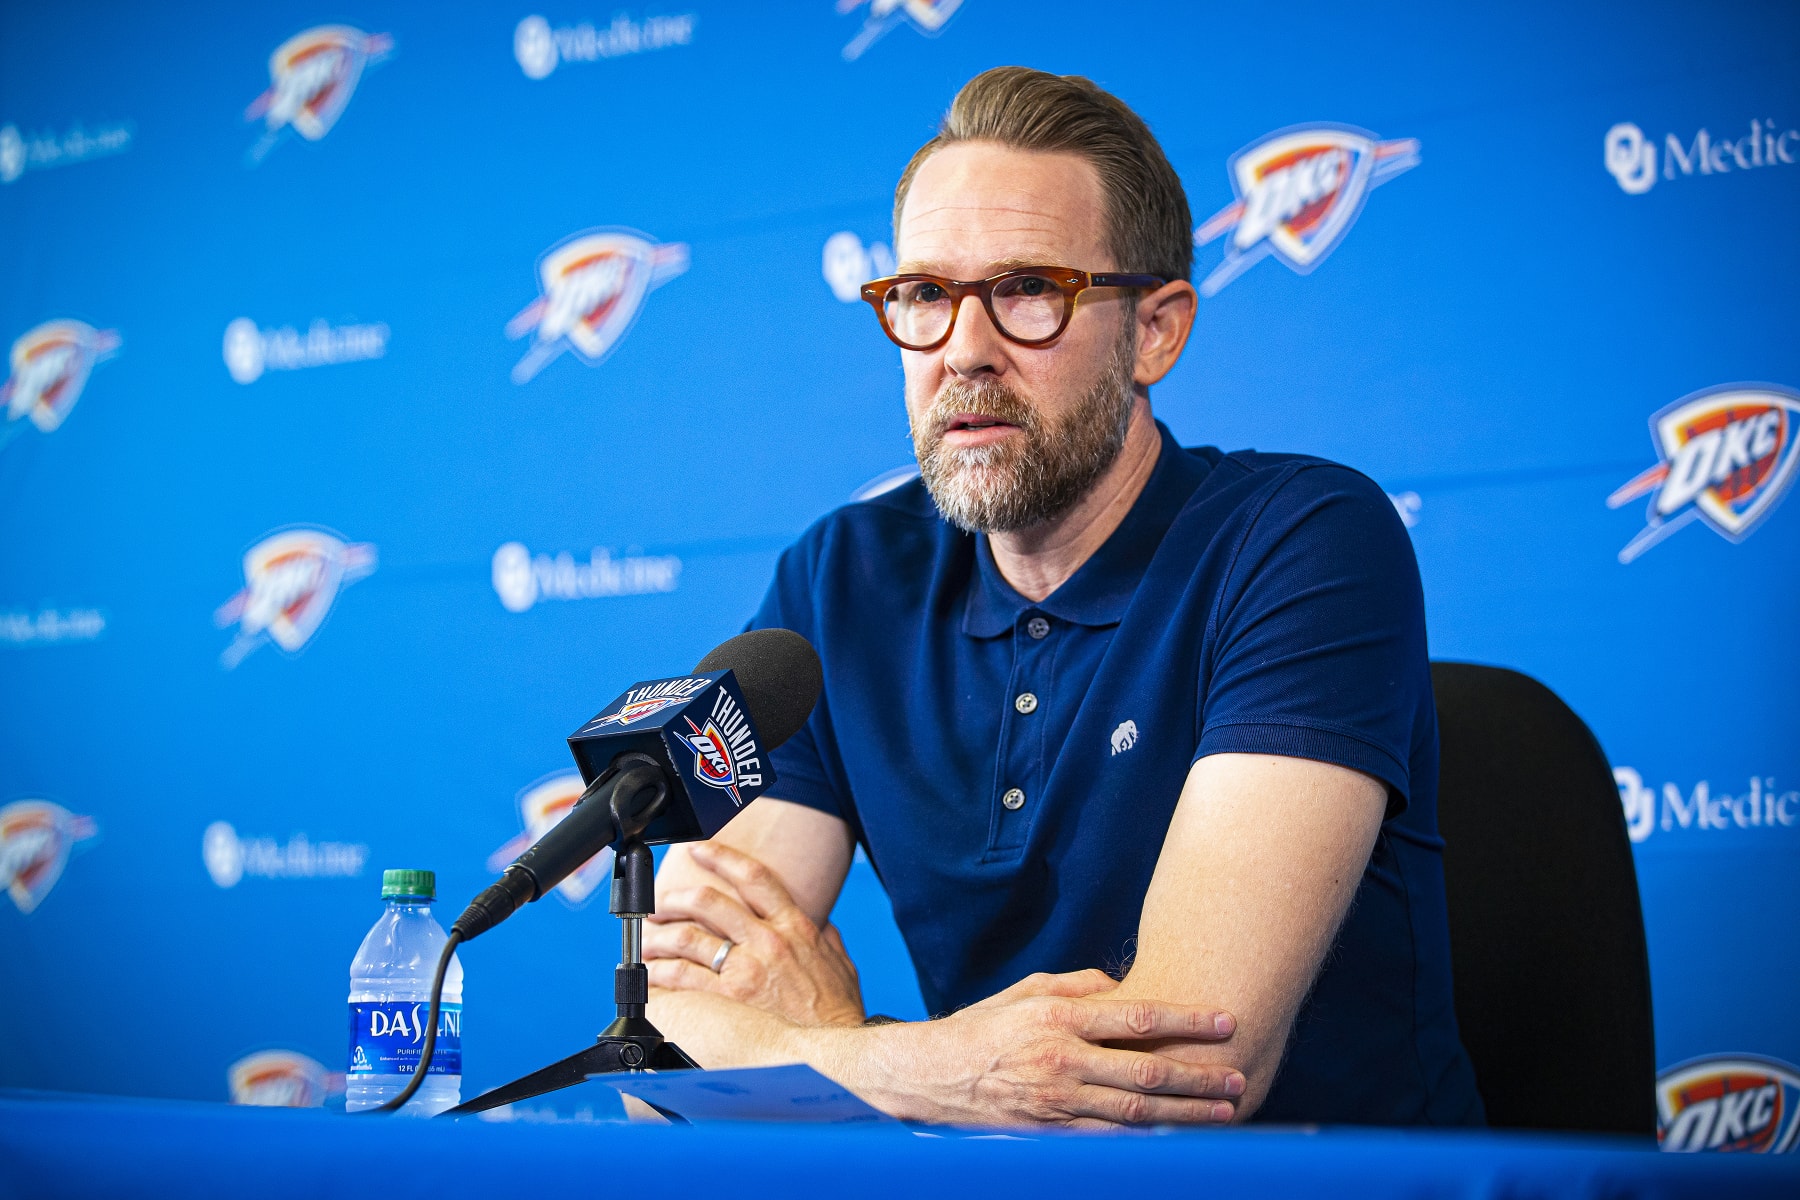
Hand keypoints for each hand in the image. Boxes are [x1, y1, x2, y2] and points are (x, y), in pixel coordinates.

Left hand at [645, 841, 865, 1027]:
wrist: (834, 1049)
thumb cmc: (838, 1011)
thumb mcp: (841, 963)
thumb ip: (826, 939)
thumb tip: (821, 924)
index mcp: (795, 926)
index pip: (753, 876)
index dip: (722, 856)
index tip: (700, 848)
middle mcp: (768, 941)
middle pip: (710, 902)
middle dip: (677, 897)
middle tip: (661, 901)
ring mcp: (747, 969)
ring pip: (689, 937)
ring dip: (662, 934)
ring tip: (648, 935)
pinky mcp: (730, 998)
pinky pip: (683, 976)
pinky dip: (661, 971)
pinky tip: (651, 971)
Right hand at [837, 976, 1242, 1128]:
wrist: (932, 1076)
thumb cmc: (984, 1027)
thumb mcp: (1026, 991)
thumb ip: (1078, 984)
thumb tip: (1123, 984)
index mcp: (1059, 1017)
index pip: (1138, 1017)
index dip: (1187, 1021)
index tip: (1225, 1022)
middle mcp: (1062, 1059)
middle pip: (1147, 1072)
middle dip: (1199, 1077)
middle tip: (1237, 1078)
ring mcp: (1057, 1102)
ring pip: (1135, 1113)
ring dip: (1185, 1115)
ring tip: (1224, 1113)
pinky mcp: (1050, 1133)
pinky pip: (1108, 1140)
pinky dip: (1146, 1141)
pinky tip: (1176, 1140)